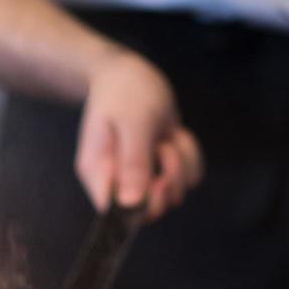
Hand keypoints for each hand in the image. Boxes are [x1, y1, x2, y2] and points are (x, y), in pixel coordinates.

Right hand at [75, 48, 202, 219]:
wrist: (128, 73)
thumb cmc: (124, 92)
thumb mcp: (132, 122)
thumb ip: (133, 163)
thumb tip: (131, 205)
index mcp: (100, 174)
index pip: (117, 214)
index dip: (144, 206)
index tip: (158, 178)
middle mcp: (117, 182)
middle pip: (151, 212)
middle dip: (169, 181)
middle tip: (163, 149)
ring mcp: (140, 178)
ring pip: (175, 194)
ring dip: (180, 163)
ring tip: (164, 136)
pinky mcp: (159, 169)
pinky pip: (188, 178)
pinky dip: (189, 155)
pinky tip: (173, 135)